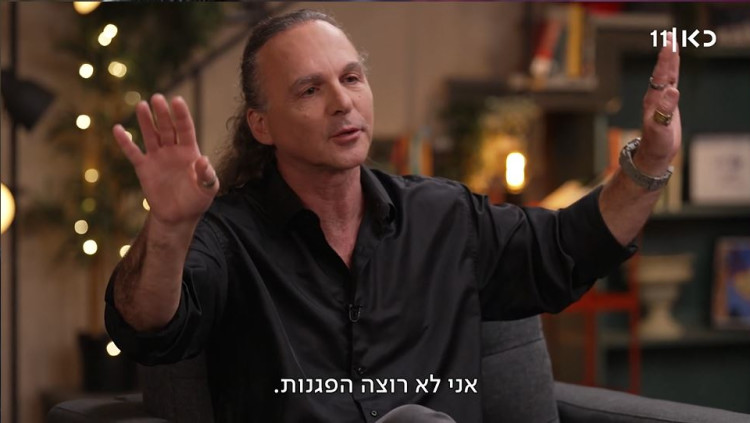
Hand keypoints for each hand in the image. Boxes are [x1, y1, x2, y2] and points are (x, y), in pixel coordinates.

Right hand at [113, 94, 218, 226]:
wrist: (179, 216)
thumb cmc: (197, 200)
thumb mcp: (207, 189)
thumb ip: (206, 175)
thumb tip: (203, 160)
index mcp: (190, 151)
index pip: (185, 129)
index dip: (181, 115)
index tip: (177, 100)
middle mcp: (173, 150)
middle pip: (167, 128)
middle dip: (163, 114)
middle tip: (157, 98)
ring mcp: (157, 157)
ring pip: (151, 135)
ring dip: (146, 121)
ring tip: (142, 105)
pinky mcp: (144, 168)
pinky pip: (133, 152)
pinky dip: (125, 142)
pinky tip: (118, 129)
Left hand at [637, 32, 681, 175]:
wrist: (652, 155)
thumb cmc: (656, 144)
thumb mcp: (661, 128)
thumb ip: (665, 110)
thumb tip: (671, 90)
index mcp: (653, 100)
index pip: (660, 75)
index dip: (665, 60)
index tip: (669, 44)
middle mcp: (654, 97)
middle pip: (662, 72)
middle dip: (666, 54)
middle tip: (669, 36)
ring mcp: (659, 100)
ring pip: (665, 76)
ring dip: (669, 60)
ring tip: (671, 44)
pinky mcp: (666, 105)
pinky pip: (669, 84)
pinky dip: (672, 72)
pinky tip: (673, 67)